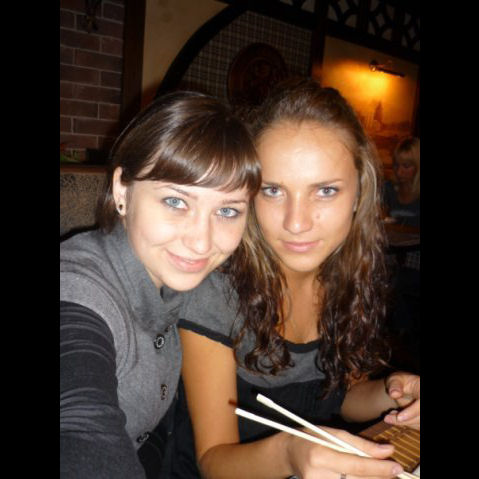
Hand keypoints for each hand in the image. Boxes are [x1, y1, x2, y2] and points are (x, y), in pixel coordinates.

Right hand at [286, 426, 403, 478]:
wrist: (290, 453)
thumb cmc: (312, 437)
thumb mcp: (335, 433)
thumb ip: (361, 444)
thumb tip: (387, 451)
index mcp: (320, 456)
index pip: (355, 466)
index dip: (378, 468)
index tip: (396, 467)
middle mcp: (318, 476)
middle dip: (378, 476)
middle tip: (391, 470)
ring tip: (375, 473)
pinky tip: (360, 477)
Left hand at [383, 372, 419, 429]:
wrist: (403, 389)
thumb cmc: (399, 383)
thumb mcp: (394, 380)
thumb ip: (394, 385)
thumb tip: (394, 394)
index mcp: (422, 388)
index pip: (420, 404)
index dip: (412, 412)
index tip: (399, 418)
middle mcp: (425, 401)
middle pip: (420, 417)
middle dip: (404, 420)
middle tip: (386, 418)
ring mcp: (424, 409)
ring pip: (419, 423)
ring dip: (404, 423)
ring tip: (389, 416)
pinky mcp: (422, 418)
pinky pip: (418, 426)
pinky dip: (407, 424)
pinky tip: (396, 417)